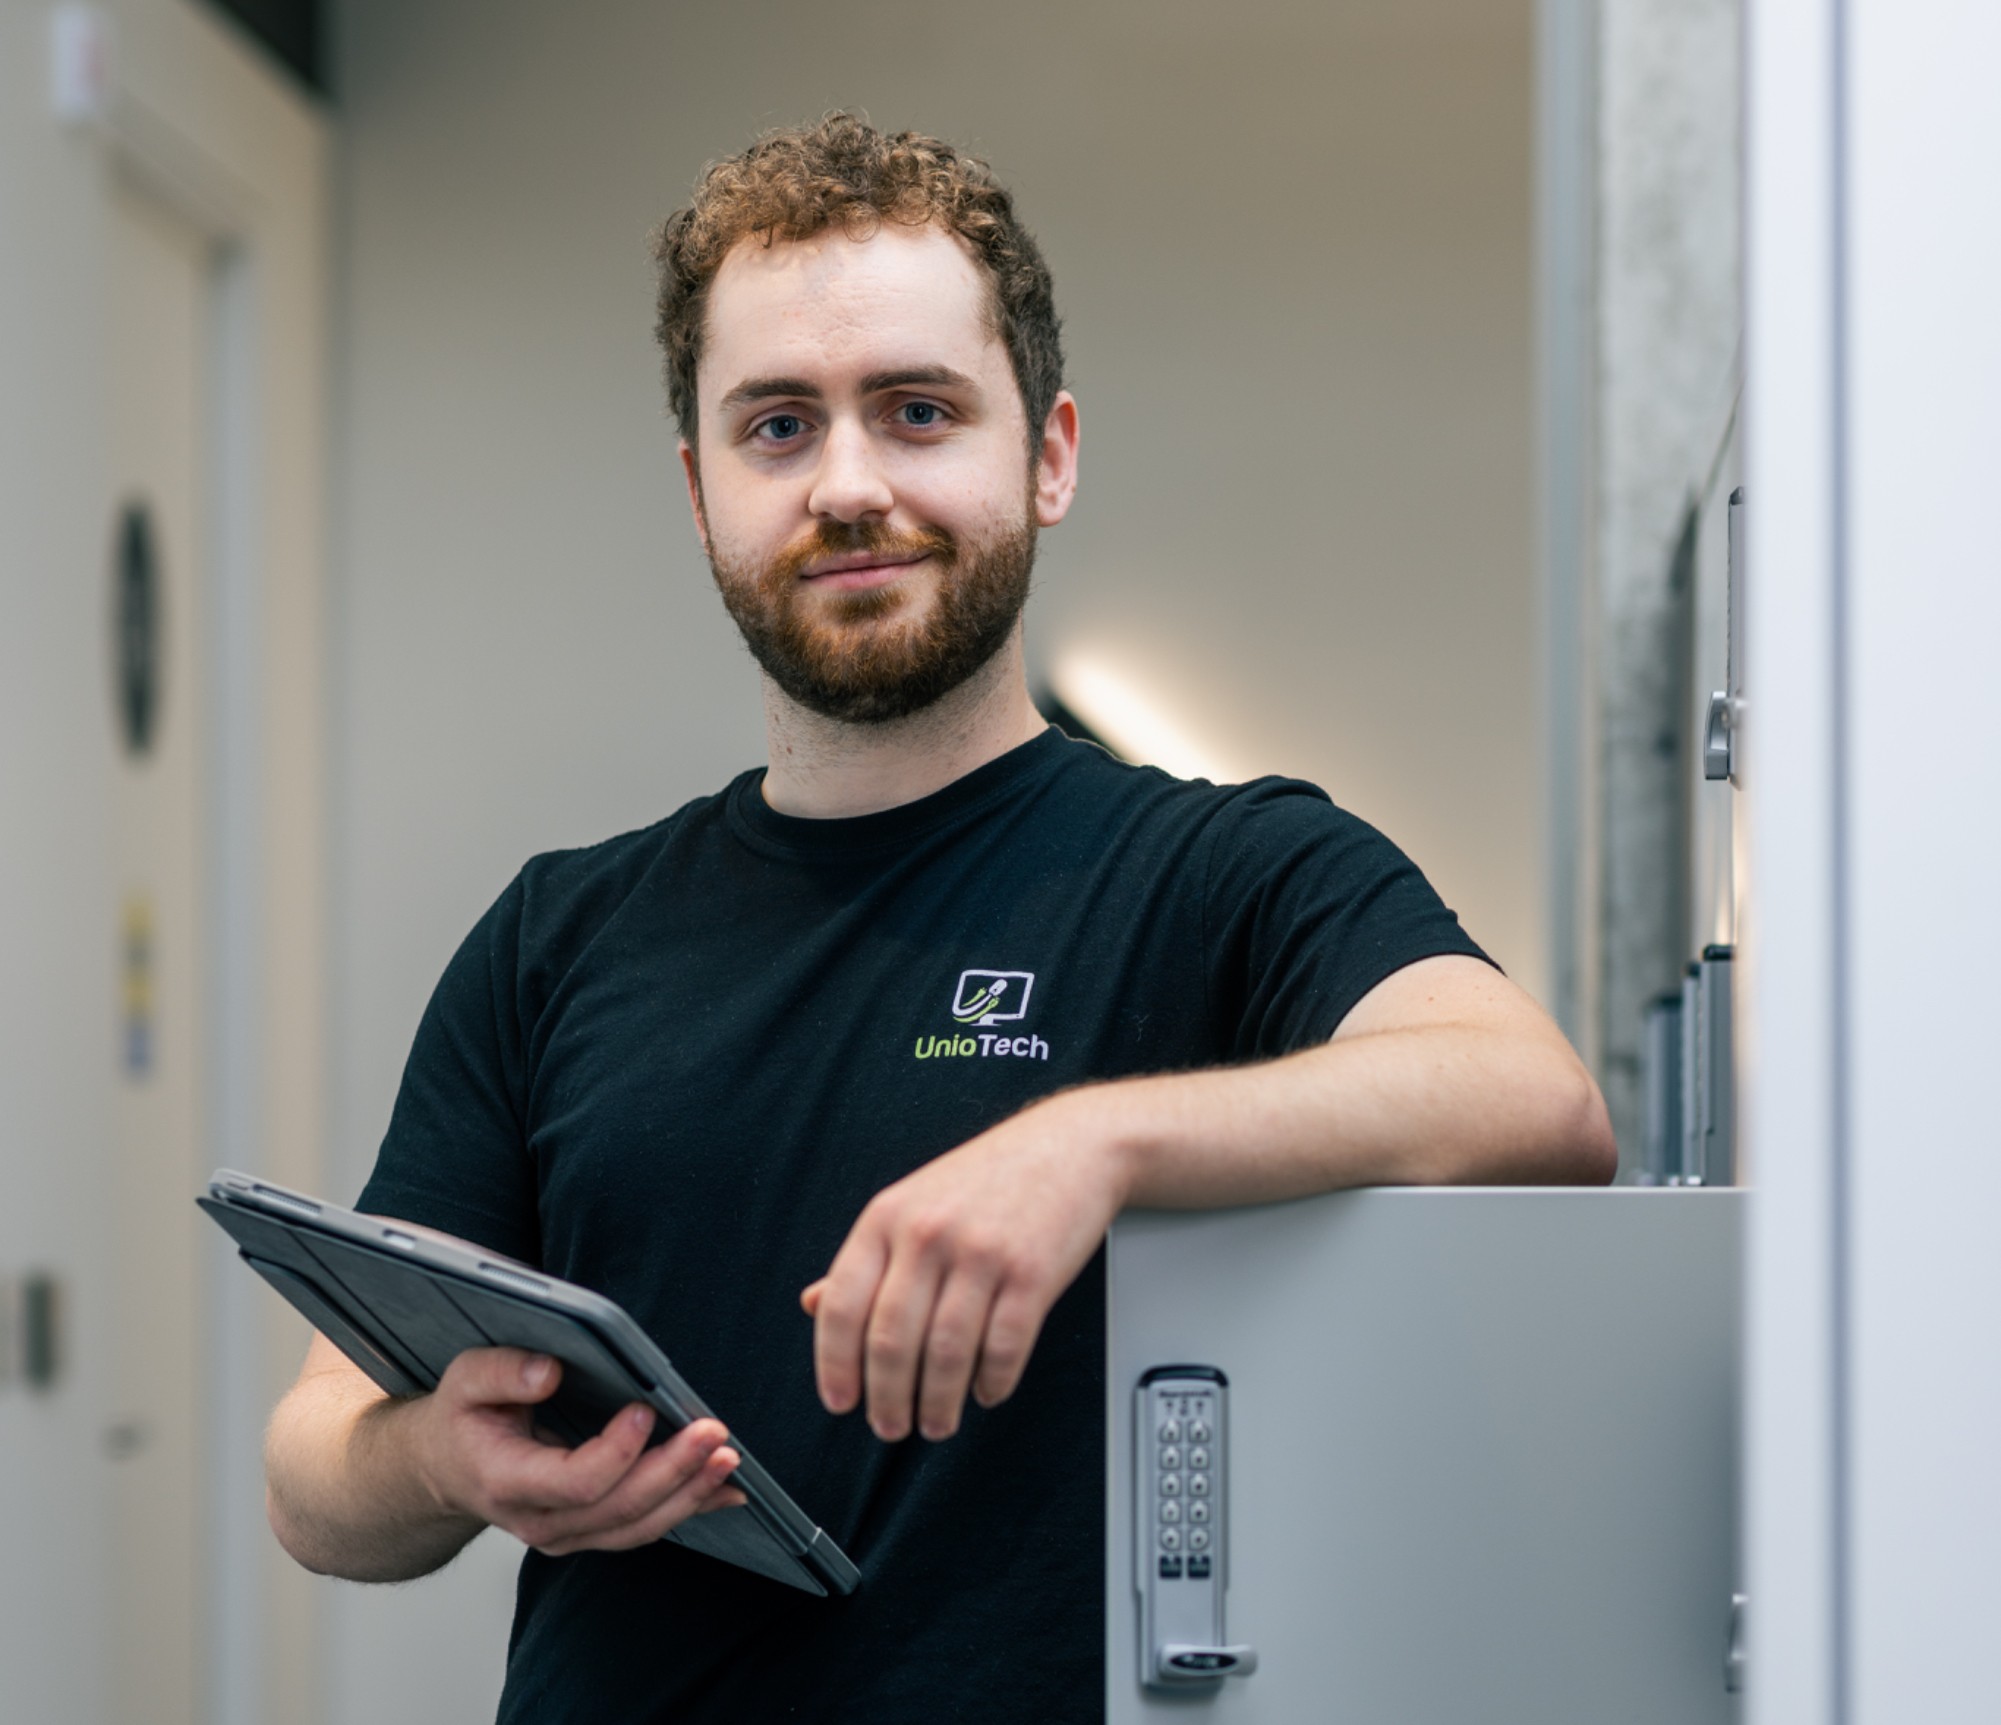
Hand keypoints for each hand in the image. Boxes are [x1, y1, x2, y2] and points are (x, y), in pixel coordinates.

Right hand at [406, 1346, 744, 1555]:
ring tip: (728, 1459)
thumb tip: (548, 1370)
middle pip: (619, 1507)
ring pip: (638, 1527)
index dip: (616, 1451)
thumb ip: (501, 1372)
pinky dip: (689, 1508)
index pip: (574, 1481)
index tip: (642, 1408)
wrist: (448, 1468)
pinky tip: (726, 1491)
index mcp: (506, 1481)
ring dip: (689, 1493)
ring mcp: (568, 1533)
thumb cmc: (462, 1420)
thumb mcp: (464, 1380)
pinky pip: (644, 1528)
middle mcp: (540, 1521)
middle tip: (713, 1432)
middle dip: (672, 1470)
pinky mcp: (590, 1530)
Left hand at [803, 1091, 1130, 1441]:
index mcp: (888, 1217)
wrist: (1069, 1147)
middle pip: (892, 1342)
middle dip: (887, 1399)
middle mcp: (929, 1234)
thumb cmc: (988, 1179)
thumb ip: (866, 1258)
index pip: (844, 1305)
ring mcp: (981, 1253)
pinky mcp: (1032, 1274)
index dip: (835, 1365)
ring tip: (937, 1422)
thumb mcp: (911, 1203)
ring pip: (946, 1354)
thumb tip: (815, 1305)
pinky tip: (986, 1391)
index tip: (841, 1401)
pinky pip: (1003, 1348)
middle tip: (891, 1426)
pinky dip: (991, 1383)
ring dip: (938, 1404)